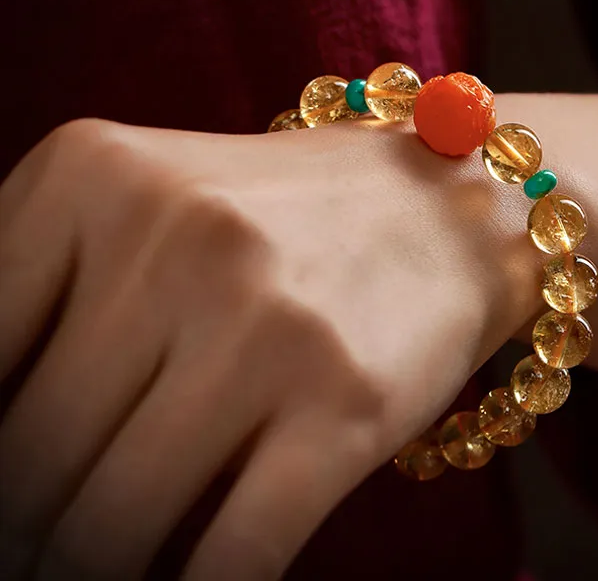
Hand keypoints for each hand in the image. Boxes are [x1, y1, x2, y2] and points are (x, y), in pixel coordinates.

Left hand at [0, 118, 536, 578]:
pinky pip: (226, 559)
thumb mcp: (146, 206)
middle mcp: (182, 239)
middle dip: (20, 525)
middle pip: (29, 456)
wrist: (441, 209)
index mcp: (97, 173)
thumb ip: (46, 301)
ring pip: (110, 527)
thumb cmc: (281, 218)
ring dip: (86, 570)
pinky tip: (183, 577)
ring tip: (92, 559)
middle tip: (33, 540)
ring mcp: (267, 326)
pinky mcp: (345, 405)